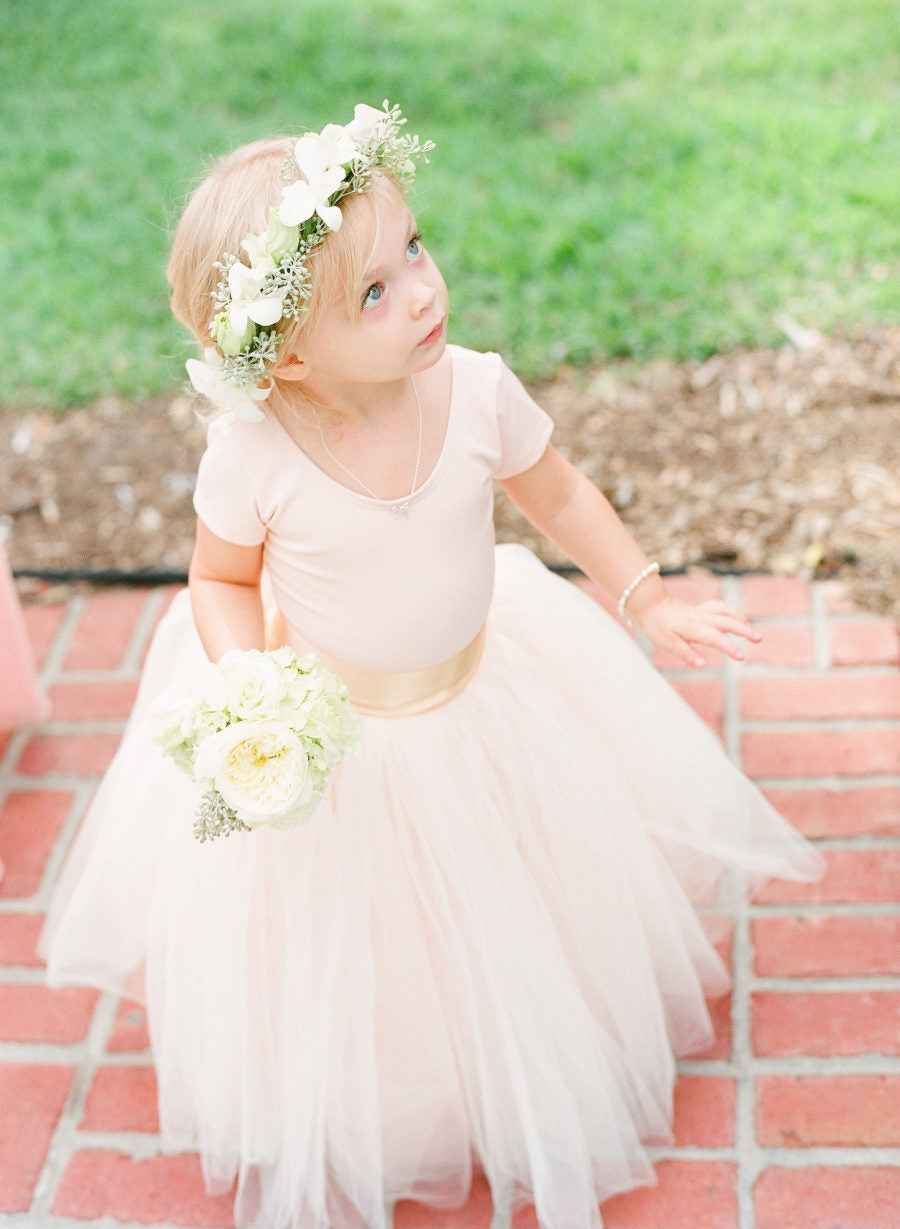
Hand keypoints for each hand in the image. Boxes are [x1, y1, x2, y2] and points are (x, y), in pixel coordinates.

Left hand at [634, 596, 761, 668]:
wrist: (648, 603)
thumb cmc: (655, 624)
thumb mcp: (666, 643)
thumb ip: (685, 653)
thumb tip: (701, 664)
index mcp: (694, 628)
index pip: (716, 638)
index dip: (730, 647)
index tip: (741, 657)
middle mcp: (700, 618)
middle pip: (727, 622)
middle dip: (744, 630)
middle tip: (759, 638)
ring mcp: (700, 612)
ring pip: (725, 611)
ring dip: (739, 618)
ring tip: (750, 628)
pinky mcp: (698, 609)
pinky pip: (718, 607)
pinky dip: (729, 611)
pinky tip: (733, 617)